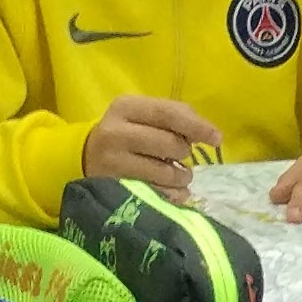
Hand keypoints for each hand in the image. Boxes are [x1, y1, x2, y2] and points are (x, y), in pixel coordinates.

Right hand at [81, 93, 220, 188]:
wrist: (85, 159)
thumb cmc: (125, 135)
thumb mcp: (141, 116)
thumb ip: (172, 116)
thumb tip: (206, 131)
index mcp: (125, 107)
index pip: (167, 113)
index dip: (196, 126)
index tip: (217, 138)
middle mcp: (116, 132)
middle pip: (170, 143)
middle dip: (185, 152)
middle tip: (182, 157)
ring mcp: (114, 163)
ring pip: (166, 172)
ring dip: (182, 177)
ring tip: (176, 175)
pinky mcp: (117, 189)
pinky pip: (159, 194)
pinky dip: (173, 194)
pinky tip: (169, 190)